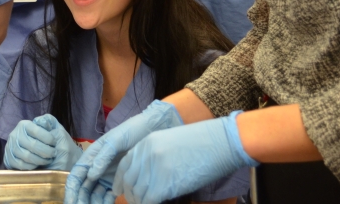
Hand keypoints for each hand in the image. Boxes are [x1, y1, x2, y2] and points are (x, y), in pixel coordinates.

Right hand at [4, 115, 83, 170]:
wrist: (44, 157)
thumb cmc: (49, 141)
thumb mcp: (53, 128)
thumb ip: (49, 121)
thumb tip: (42, 121)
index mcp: (25, 125)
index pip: (37, 131)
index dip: (49, 139)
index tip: (55, 143)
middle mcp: (15, 134)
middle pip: (33, 145)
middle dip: (47, 151)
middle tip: (53, 154)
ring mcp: (10, 147)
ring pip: (27, 156)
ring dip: (41, 160)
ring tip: (48, 160)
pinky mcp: (9, 160)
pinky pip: (21, 165)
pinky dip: (32, 166)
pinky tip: (38, 164)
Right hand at [65, 100, 181, 203]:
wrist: (151, 130)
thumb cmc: (131, 131)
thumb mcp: (116, 140)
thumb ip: (103, 156)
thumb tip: (91, 175)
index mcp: (91, 156)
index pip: (76, 176)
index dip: (71, 190)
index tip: (71, 202)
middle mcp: (95, 168)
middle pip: (83, 188)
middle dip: (81, 199)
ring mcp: (106, 176)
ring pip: (94, 194)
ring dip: (93, 202)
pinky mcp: (117, 182)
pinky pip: (107, 196)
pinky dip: (105, 202)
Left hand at [113, 111, 257, 203]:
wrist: (220, 142)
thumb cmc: (201, 143)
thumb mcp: (170, 142)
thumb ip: (154, 155)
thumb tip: (146, 176)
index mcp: (147, 142)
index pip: (124, 164)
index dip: (120, 180)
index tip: (119, 190)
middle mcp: (147, 154)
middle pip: (129, 181)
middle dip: (129, 194)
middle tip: (135, 201)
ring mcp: (155, 168)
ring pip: (137, 193)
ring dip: (139, 202)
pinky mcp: (165, 183)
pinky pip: (148, 201)